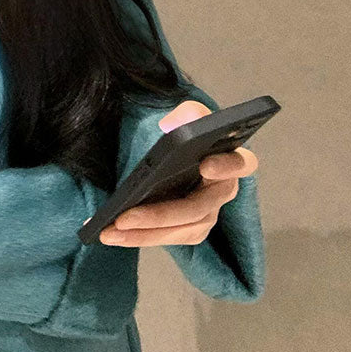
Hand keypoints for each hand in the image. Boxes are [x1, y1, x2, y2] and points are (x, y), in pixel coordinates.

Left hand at [92, 100, 258, 247]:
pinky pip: (166, 237)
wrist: (177, 154)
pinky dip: (138, 237)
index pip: (241, 163)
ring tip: (109, 231)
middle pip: (196, 209)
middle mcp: (222, 192)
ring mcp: (207, 214)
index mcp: (230, 159)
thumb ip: (187, 113)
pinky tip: (112, 234)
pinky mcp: (191, 229)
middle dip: (159, 215)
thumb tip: (170, 125)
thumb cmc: (187, 135)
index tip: (204, 165)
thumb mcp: (188, 117)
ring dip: (143, 234)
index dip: (226, 166)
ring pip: (179, 230)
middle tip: (124, 217)